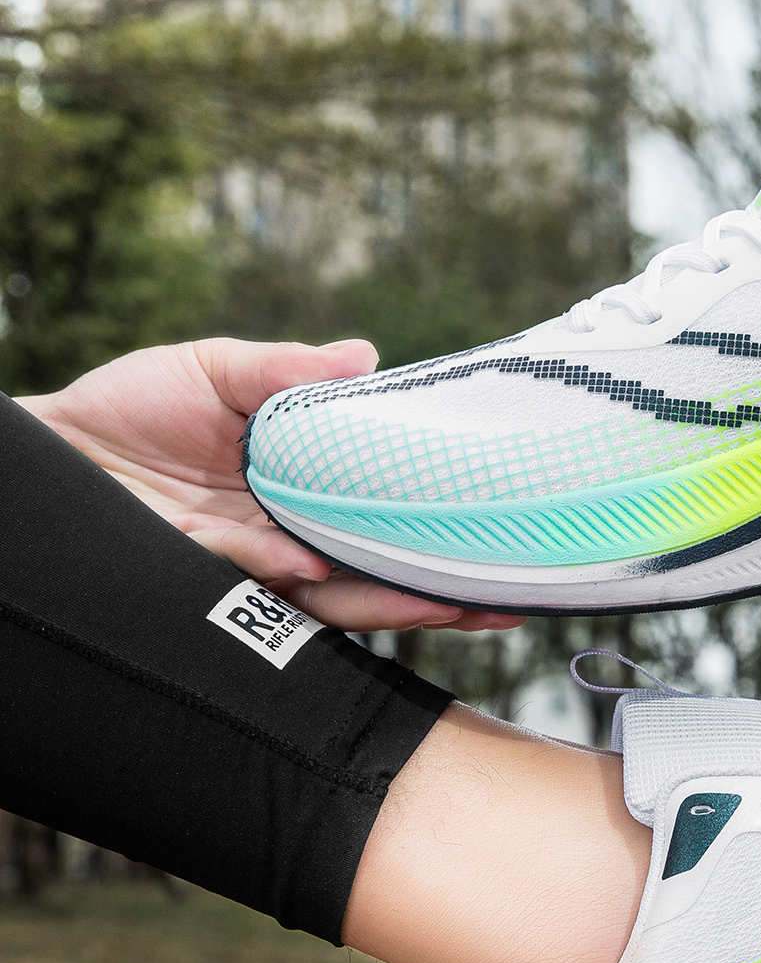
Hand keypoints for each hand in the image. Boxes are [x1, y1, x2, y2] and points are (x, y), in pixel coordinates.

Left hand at [19, 338, 523, 632]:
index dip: (445, 532)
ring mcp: (256, 569)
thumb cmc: (127, 409)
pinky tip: (311, 565)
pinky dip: (284, 572)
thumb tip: (368, 355)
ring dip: (395, 603)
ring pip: (341, 599)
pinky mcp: (209, 583)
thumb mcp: (213, 371)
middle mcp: (294, 541)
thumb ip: (287, 372)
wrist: (48, 454)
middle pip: (384, 575)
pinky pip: (257, 584)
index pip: (391, 518)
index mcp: (307, 494)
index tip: (505, 535)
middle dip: (447, 594)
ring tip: (455, 606)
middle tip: (510, 600)